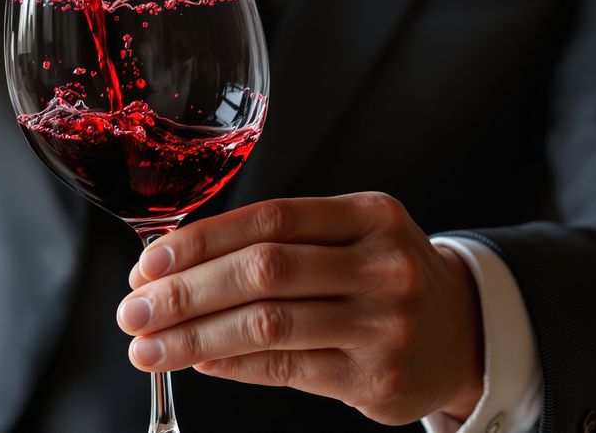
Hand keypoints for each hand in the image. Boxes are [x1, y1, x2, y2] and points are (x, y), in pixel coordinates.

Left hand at [117, 193, 483, 425]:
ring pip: (268, 325)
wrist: (462, 332)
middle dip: (187, 292)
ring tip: (149, 347)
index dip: (200, 241)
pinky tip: (196, 361)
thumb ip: (275, 242)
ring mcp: (383, 325)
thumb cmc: (379, 276)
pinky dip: (231, 365)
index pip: (268, 219)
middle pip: (264, 271)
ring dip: (195, 337)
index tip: (148, 264)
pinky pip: (285, 369)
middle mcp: (381, 266)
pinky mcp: (376, 379)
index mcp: (368, 215)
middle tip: (134, 310)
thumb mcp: (349, 237)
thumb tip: (172, 268)